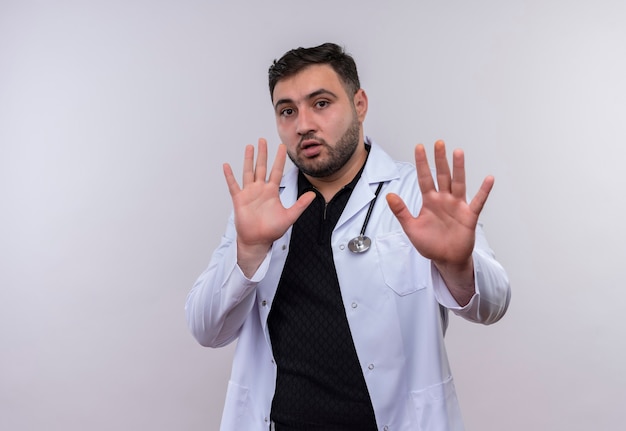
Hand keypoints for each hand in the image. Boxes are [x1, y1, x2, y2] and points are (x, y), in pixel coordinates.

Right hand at [223, 138, 314, 276]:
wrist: (258, 240)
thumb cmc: (272, 230)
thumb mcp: (290, 216)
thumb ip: (300, 205)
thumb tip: (314, 195)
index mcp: (272, 191)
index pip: (277, 171)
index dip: (279, 159)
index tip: (282, 147)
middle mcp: (260, 189)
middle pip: (262, 167)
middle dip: (263, 153)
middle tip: (263, 140)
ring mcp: (249, 193)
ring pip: (248, 172)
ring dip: (248, 159)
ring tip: (249, 147)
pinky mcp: (239, 199)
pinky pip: (233, 185)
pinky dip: (229, 176)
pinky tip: (226, 166)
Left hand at [385, 140, 493, 303]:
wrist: (446, 260)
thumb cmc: (430, 244)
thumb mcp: (411, 228)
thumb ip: (401, 211)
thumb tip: (389, 195)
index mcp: (430, 201)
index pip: (424, 178)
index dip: (421, 163)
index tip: (419, 147)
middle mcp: (444, 199)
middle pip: (442, 175)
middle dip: (440, 160)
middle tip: (439, 143)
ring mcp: (457, 206)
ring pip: (458, 183)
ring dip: (458, 168)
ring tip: (458, 152)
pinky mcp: (469, 216)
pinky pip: (477, 201)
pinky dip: (483, 191)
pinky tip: (489, 179)